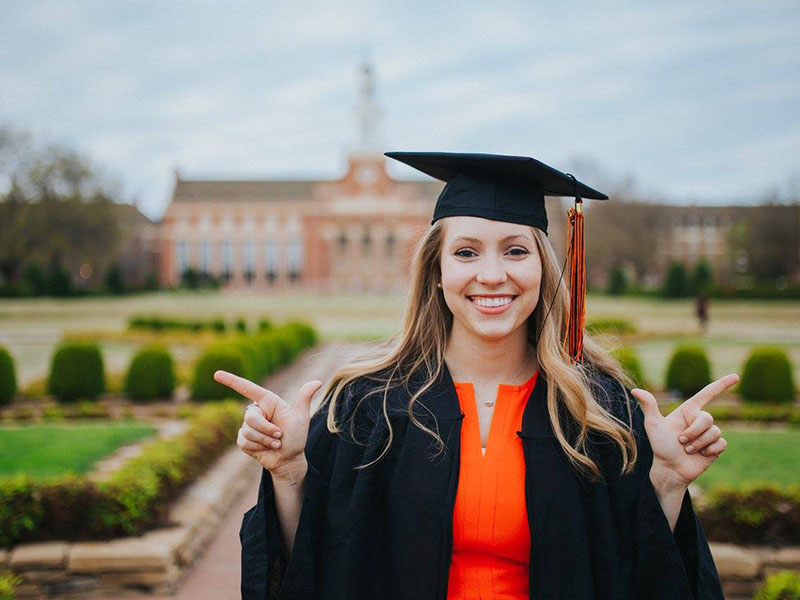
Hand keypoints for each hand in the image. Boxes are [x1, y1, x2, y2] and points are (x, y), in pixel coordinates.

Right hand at [213, 370, 322, 479]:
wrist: (289, 460)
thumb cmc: (296, 437)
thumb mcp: (301, 418)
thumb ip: (304, 399)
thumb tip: (318, 382)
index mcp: (268, 402)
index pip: (247, 388)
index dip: (231, 381)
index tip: (216, 374)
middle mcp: (256, 411)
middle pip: (251, 417)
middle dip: (266, 429)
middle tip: (279, 436)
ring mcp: (248, 426)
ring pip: (248, 431)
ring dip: (264, 440)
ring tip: (275, 443)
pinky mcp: (243, 440)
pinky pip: (244, 441)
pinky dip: (258, 447)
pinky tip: (265, 449)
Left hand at [631, 373, 738, 490]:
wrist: (670, 469)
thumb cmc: (660, 446)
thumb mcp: (653, 425)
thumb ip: (648, 406)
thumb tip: (635, 390)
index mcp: (688, 412)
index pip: (707, 394)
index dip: (721, 385)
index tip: (736, 377)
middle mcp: (699, 421)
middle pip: (707, 418)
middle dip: (694, 431)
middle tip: (681, 442)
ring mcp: (709, 434)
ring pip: (714, 431)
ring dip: (699, 442)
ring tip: (688, 450)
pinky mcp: (716, 447)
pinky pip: (721, 443)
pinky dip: (710, 450)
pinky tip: (701, 455)